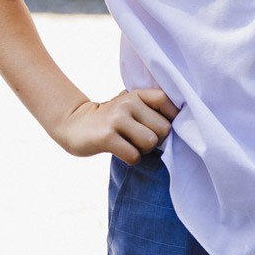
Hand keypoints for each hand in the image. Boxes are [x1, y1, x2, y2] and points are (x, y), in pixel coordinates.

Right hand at [52, 88, 176, 162]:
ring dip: (144, 151)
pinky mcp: (106, 137)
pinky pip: (134, 156)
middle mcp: (128, 103)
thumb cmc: (110, 119)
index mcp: (136, 94)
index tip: (158, 127)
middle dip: (156, 141)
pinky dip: (132, 159)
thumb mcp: (129, 105)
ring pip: (150, 143)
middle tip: (141, 140)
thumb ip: (150, 108)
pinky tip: (122, 152)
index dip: (170, 118)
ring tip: (132, 146)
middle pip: (163, 129)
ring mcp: (116, 119)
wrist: (74, 124)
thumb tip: (180, 122)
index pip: (166, 101)